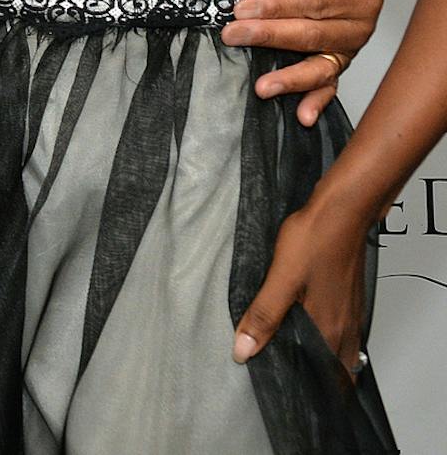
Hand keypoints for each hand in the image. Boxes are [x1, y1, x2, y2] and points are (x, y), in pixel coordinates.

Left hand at [221, 0, 384, 125]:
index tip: (244, 9)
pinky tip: (303, 115)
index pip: (314, 2)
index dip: (278, 6)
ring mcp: (347, 50)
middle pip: (311, 36)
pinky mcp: (336, 65)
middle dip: (269, 37)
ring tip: (264, 86)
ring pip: (320, 67)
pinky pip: (328, 86)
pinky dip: (316, 102)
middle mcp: (357, 26)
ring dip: (291, 79)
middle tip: (234, 36)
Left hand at [233, 197, 370, 378]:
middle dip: (309, 372)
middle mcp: (346, 327)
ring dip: (316, 354)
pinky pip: (338, 329)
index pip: (322, 375)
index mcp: (330, 329)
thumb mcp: (281, 279)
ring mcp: (350, 313)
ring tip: (287, 349)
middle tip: (280, 367)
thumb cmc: (316, 240)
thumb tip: (243, 350)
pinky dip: (323, 335)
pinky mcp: (348, 298)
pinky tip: (303, 323)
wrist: (343, 211)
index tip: (279, 382)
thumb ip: (263, 316)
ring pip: (337, 348)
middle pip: (331, 366)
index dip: (304, 383)